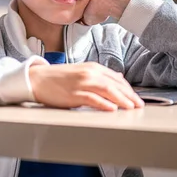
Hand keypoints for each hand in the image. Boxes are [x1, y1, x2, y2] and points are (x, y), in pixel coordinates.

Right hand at [29, 61, 144, 110]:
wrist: (37, 79)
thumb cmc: (58, 78)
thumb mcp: (81, 72)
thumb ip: (99, 75)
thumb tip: (118, 79)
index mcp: (92, 67)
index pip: (116, 78)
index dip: (128, 89)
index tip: (136, 98)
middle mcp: (89, 73)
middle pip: (114, 84)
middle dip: (129, 95)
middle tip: (139, 105)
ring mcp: (81, 83)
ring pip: (107, 90)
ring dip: (121, 99)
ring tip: (131, 107)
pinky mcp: (74, 94)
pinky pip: (92, 99)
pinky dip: (103, 104)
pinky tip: (112, 109)